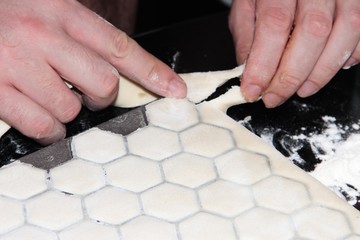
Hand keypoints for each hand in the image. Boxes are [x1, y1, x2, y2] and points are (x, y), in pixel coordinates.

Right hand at [0, 0, 185, 143]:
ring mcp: (16, 64)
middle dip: (100, 96)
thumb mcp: (48, 9)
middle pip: (103, 84)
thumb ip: (82, 36)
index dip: (153, 72)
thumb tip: (118, 68)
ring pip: (71, 109)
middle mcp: (41, 35)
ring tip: (49, 95)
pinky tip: (37, 114)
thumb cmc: (8, 13)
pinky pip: (42, 126)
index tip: (175, 90)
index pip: (121, 47)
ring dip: (67, 111)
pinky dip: (46, 129)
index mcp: (60, 10)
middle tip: (85, 92)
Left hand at [229, 0, 359, 106]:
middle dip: (291, 75)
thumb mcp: (247, 5)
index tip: (253, 90)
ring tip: (302, 90)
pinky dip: (350, 56)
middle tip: (274, 97)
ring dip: (321, 71)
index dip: (263, 64)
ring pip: (345, 31)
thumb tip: (250, 73)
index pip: (274, 24)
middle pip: (312, 31)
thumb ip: (247, 36)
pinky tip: (329, 67)